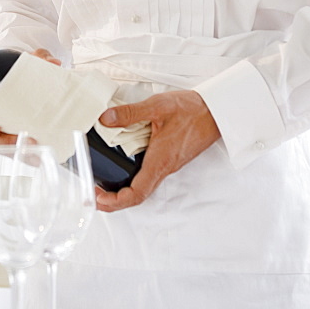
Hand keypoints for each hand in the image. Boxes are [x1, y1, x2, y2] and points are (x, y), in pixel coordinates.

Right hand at [0, 47, 61, 145]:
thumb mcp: (22, 61)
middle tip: (24, 141)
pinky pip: (13, 149)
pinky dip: (25, 154)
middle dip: (4, 143)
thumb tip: (53, 62)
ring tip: (35, 151)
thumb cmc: (12, 72)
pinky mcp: (10, 136)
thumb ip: (36, 57)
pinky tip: (38, 158)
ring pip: (1, 146)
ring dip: (16, 151)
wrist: (19, 77)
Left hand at [95, 90, 219, 212]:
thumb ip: (130, 113)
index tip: (98, 198)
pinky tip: (122, 164)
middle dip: (114, 200)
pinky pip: (149, 174)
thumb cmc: (193, 111)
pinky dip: (132, 177)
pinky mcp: (169, 158)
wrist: (216, 111)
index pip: (136, 194)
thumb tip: (105, 119)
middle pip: (137, 195)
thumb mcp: (158, 106)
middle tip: (93, 194)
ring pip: (143, 186)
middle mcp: (164, 168)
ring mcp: (167, 165)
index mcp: (160, 161)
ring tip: (102, 182)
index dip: (115, 201)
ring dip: (122, 190)